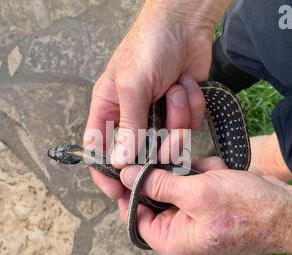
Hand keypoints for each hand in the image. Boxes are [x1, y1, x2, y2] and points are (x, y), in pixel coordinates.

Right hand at [84, 0, 232, 198]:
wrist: (186, 25)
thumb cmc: (149, 48)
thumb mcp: (133, 85)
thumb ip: (128, 126)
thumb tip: (120, 162)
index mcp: (109, 110)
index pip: (99, 150)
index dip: (106, 173)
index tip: (118, 192)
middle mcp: (132, 118)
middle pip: (141, 154)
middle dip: (158, 144)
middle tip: (166, 128)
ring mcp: (158, 118)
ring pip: (170, 143)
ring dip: (177, 118)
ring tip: (176, 89)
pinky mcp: (181, 114)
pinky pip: (188, 129)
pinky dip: (192, 108)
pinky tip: (186, 86)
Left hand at [118, 158, 291, 254]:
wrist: (286, 212)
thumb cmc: (244, 210)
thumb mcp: (197, 194)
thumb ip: (158, 185)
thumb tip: (125, 175)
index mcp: (168, 239)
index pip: (132, 213)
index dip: (128, 188)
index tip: (129, 161)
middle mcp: (176, 230)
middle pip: (152, 195)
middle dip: (170, 174)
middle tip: (184, 162)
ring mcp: (191, 215)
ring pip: (174, 182)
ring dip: (192, 171)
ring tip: (212, 173)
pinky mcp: (203, 201)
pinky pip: (191, 179)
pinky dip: (204, 172)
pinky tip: (220, 173)